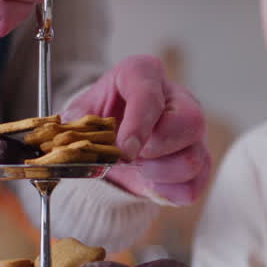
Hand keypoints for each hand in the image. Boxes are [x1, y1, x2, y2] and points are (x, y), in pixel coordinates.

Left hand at [63, 54, 209, 205]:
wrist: (113, 135)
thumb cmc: (101, 118)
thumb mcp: (82, 113)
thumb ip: (75, 125)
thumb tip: (67, 144)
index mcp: (144, 74)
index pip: (150, 93)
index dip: (138, 125)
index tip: (124, 150)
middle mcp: (178, 99)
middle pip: (191, 122)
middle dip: (156, 149)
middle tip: (131, 157)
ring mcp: (193, 133)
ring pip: (194, 158)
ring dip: (159, 173)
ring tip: (138, 168)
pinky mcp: (199, 161)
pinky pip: (194, 185)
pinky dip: (169, 192)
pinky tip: (151, 182)